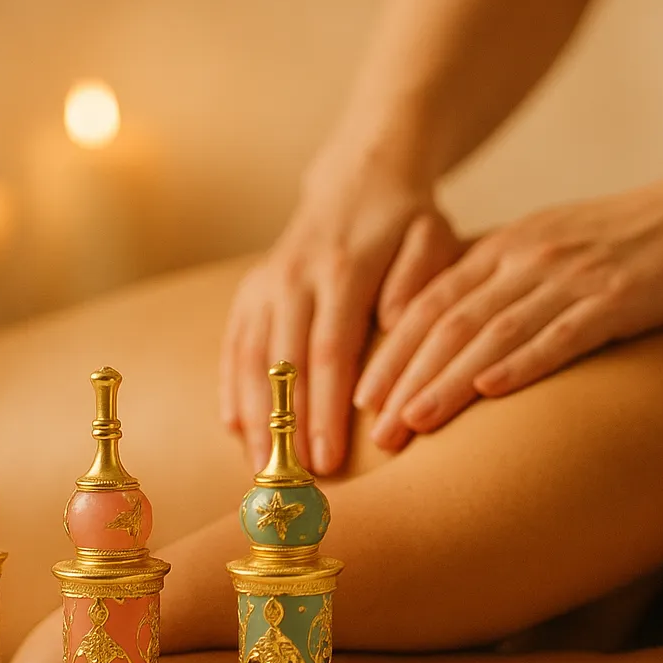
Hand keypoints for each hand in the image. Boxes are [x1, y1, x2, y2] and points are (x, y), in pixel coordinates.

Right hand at [220, 172, 463, 473]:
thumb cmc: (408, 220)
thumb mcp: (432, 236)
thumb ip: (419, 279)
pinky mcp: (250, 291)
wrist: (360, 179)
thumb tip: (398, 324)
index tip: (328, 459)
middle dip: (285, 428)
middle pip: (283, 364)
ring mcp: (266, 283)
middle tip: (292, 483)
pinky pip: (233, 345)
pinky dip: (231, 387)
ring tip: (260, 472)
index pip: (329, 350)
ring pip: (250, 359)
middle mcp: (294, 276)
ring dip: (253, 419)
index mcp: (342, 268)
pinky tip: (233, 429)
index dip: (323, 409)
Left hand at [352, 166, 662, 450]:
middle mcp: (527, 259)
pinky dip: (520, 366)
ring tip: (412, 425)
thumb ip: (506, 282)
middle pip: (448, 323)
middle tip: (372, 431)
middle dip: (404, 378)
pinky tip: (491, 396)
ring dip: (446, 383)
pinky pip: (559, 336)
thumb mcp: (553, 248)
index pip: (430, 303)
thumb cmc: (628, 242)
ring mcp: (569, 278)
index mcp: (507, 248)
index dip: (391, 351)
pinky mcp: (614, 300)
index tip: (361, 397)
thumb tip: (460, 331)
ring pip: (491, 334)